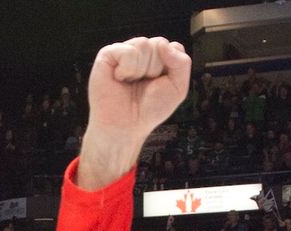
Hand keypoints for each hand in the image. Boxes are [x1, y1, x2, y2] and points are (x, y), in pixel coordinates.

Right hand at [79, 37, 190, 188]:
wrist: (126, 126)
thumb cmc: (149, 110)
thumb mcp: (177, 89)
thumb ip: (182, 63)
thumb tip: (164, 44)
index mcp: (158, 59)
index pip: (173, 46)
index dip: (171, 66)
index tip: (162, 84)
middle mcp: (142, 53)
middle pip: (159, 44)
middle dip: (156, 69)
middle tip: (144, 85)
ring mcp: (124, 52)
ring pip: (144, 44)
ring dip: (142, 70)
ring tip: (131, 82)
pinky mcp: (108, 55)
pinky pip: (127, 51)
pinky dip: (128, 69)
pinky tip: (120, 79)